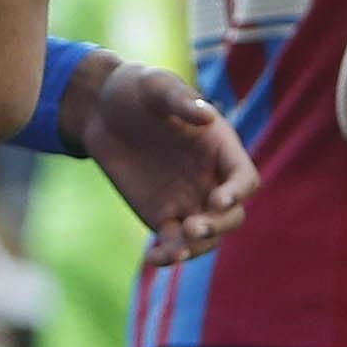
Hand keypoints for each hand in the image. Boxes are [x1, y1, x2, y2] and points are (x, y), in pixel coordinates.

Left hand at [76, 59, 256, 266]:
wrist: (101, 111)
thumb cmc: (136, 90)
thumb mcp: (156, 87)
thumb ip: (180, 100)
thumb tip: (206, 116)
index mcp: (220, 148)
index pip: (244, 178)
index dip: (238, 192)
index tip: (219, 200)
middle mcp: (210, 179)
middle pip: (232, 216)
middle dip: (218, 226)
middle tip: (193, 227)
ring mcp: (189, 201)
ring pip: (207, 237)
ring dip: (197, 247)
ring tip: (175, 250)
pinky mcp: (163, 217)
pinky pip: (173, 244)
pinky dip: (168, 256)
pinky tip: (153, 259)